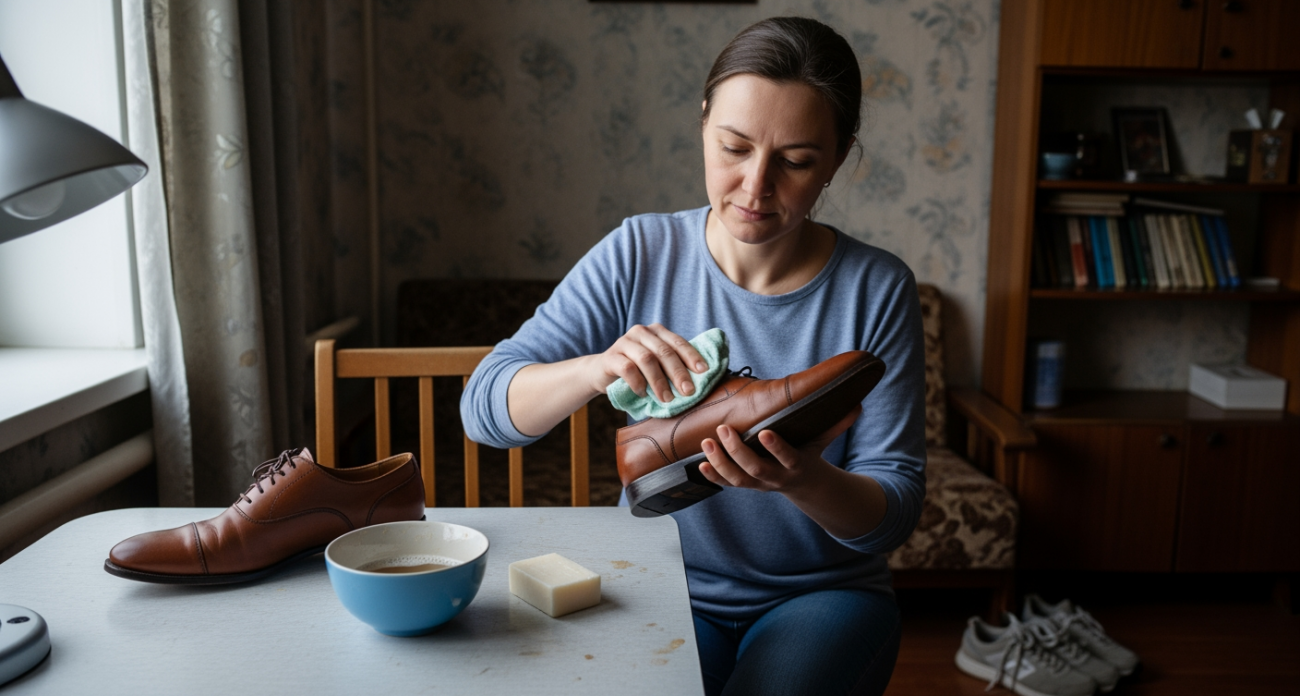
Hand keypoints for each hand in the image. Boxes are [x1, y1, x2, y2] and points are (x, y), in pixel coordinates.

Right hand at [588, 324, 706, 402]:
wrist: (601, 372)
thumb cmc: (635, 371)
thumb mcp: (655, 364)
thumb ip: (672, 366)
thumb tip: (700, 381)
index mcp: (656, 332)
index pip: (678, 342)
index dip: (691, 356)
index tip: (704, 371)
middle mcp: (641, 332)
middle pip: (664, 351)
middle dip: (678, 372)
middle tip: (688, 391)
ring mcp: (624, 342)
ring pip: (647, 359)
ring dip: (659, 381)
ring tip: (666, 398)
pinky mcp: (610, 356)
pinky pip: (627, 368)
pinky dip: (638, 383)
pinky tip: (643, 393)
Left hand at [697, 405, 861, 492]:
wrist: (803, 484)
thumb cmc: (810, 454)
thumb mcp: (823, 441)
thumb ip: (837, 424)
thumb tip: (858, 405)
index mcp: (796, 465)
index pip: (787, 458)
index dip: (776, 448)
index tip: (764, 432)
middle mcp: (776, 478)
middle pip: (756, 469)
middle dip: (738, 451)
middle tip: (725, 430)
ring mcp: (759, 484)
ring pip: (738, 479)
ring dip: (721, 463)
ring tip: (708, 442)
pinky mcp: (746, 485)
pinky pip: (727, 484)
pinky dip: (713, 476)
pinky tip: (700, 464)